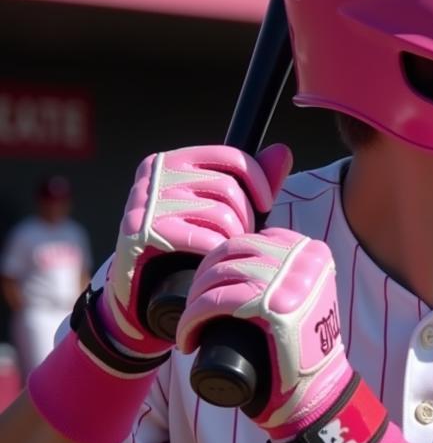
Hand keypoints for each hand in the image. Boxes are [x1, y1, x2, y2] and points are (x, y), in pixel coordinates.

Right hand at [98, 144, 292, 357]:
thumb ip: (252, 182)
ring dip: (233, 239)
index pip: (231, 156)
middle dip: (245, 218)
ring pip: (220, 214)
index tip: (265, 205)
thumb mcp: (224, 209)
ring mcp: (144, 202)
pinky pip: (201, 238)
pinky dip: (215, 253)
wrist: (144, 290)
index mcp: (172, 161)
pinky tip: (212, 260)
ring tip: (226, 251)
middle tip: (240, 239)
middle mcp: (154, 175)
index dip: (258, 181)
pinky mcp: (139, 232)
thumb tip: (282, 152)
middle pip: (228, 188)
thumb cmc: (189, 245)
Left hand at [176, 227, 352, 441]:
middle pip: (232, 252)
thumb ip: (290, 271)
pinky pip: (217, 301)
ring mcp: (290, 281)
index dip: (220, 263)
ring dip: (193, 301)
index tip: (210, 291)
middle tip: (195, 312)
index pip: (250, 241)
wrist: (320, 391)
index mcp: (313, 251)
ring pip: (219, 275)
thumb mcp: (307, 294)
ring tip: (190, 326)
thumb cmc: (305, 348)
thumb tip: (249, 254)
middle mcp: (304, 259)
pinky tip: (186, 336)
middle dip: (202, 279)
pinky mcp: (273, 307)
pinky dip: (192, 319)